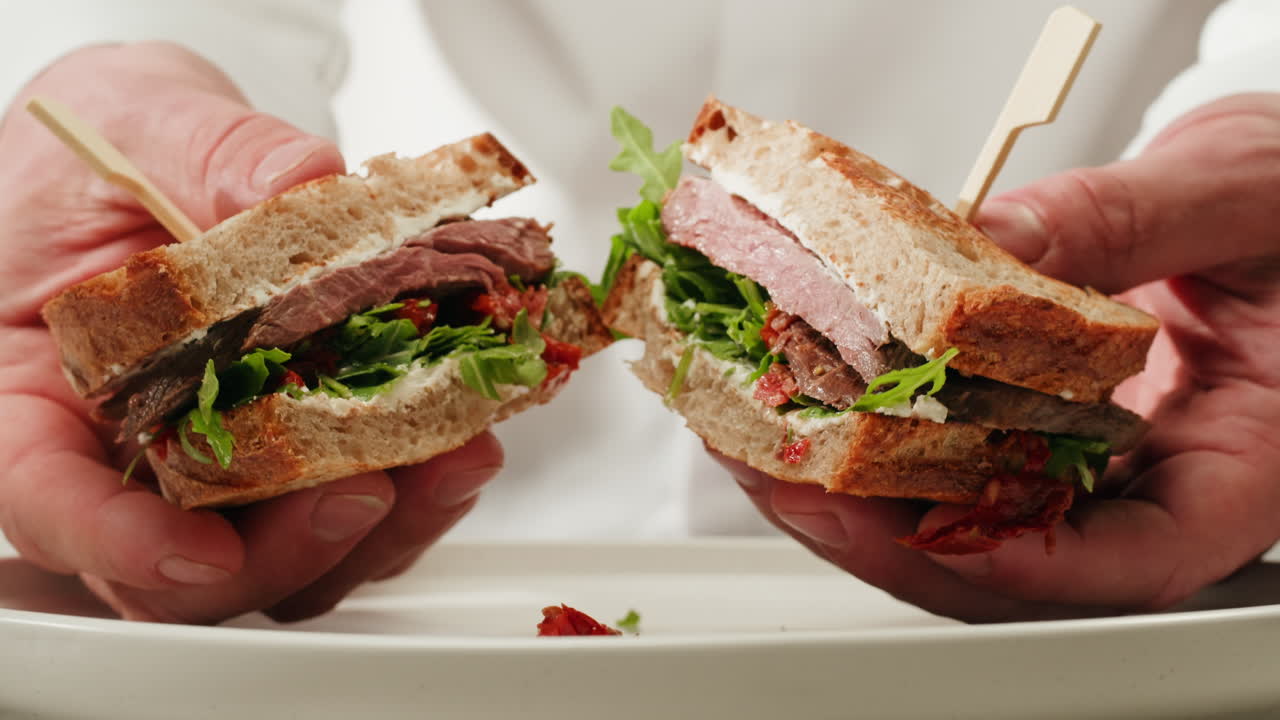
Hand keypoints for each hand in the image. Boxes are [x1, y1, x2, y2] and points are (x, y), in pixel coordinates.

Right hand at [0, 43, 501, 623]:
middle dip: (281, 549)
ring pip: (275, 560)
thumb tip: (304, 182)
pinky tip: (457, 445)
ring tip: (444, 463)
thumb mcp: (149, 124)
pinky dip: (407, 500)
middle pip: (177, 567)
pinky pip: (341, 518)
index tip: (200, 550)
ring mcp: (207, 469)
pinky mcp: (288, 464)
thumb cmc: (114, 148)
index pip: (49, 501)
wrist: (162, 153)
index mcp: (30, 392)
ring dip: (367, 535)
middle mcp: (117, 454)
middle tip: (363, 492)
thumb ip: (218, 156)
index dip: (120, 543)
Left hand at [718, 92, 1279, 621]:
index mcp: (1243, 464)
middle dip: (893, 531)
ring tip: (770, 440)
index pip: (1141, 558)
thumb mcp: (1237, 193)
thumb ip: (1120, 223)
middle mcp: (1157, 482)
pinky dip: (880, 434)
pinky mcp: (1037, 424)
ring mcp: (1090, 461)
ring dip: (860, 490)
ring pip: (969, 515)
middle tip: (793, 478)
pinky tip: (816, 398)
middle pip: (1021, 555)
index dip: (1029, 561)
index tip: (936, 526)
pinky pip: (955, 452)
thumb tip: (985, 250)